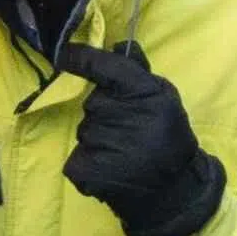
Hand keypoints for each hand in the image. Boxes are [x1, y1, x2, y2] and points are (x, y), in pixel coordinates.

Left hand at [64, 38, 226, 235]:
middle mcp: (117, 113)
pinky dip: (90, 163)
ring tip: (126, 154)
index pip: (102, 67)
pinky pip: (77, 157)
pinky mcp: (84, 169)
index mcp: (140, 92)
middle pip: (94, 103)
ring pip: (86, 130)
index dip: (80, 58)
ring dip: (100, 139)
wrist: (173, 191)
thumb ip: (139, 71)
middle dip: (107, 113)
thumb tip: (119, 44)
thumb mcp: (165, 99)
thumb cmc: (169, 139)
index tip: (64, 54)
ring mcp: (98, 142)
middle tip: (131, 130)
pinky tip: (112, 169)